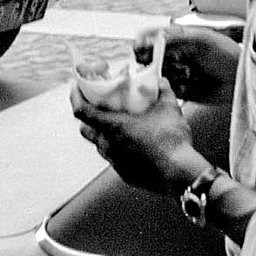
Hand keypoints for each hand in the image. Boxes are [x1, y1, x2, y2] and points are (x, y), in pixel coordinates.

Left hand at [69, 78, 199, 193]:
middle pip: (86, 129)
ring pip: (100, 145)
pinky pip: (115, 158)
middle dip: (88, 115)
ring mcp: (116, 163)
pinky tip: (134, 141)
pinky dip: (118, 147)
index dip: (76, 96)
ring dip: (104, 132)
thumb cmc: (171, 140)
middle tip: (99, 104)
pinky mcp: (125, 174)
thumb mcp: (169, 107)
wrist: (180, 175)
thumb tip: (160, 80)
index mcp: (113, 127)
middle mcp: (109, 146)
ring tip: (119, 122)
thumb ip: (163, 89)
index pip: (81, 111)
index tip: (77, 86)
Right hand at [138, 22, 239, 104]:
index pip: (153, 38)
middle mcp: (174, 56)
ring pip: (156, 76)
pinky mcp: (182, 92)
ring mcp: (177, 74)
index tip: (140, 49)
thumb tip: (157, 36)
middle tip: (156, 65)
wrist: (241, 78)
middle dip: (150, 62)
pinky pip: (167, 92)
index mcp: (178, 39)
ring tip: (183, 73)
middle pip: (150, 58)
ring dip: (164, 76)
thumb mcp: (203, 39)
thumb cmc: (226, 53)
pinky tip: (186, 85)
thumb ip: (180, 36)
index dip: (144, 43)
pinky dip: (172, 89)